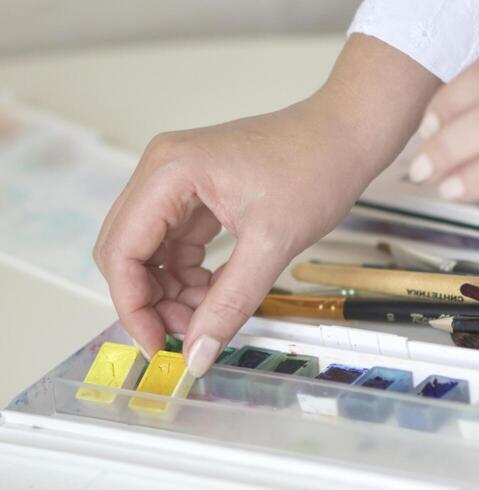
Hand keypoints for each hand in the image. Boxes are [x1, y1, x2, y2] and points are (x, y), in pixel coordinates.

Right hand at [94, 35, 434, 374]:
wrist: (346, 135)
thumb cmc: (316, 167)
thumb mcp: (272, 244)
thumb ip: (229, 303)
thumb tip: (197, 354)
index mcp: (169, 173)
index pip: (122, 251)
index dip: (133, 306)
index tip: (155, 345)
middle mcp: (162, 173)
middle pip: (127, 252)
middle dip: (151, 301)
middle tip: (186, 335)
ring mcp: (178, 183)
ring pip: (151, 253)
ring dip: (172, 292)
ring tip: (209, 314)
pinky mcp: (197, 194)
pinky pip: (175, 246)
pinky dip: (189, 276)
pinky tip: (217, 293)